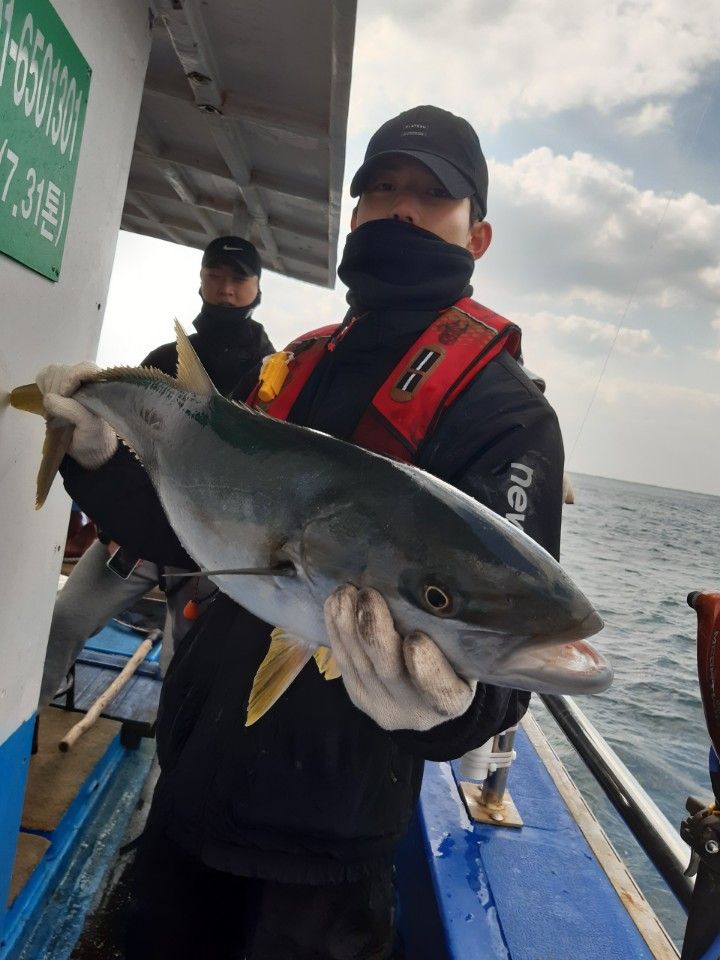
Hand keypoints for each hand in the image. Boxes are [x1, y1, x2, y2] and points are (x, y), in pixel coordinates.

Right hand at [36, 363, 116, 468]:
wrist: (89, 449)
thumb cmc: (95, 436)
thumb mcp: (89, 425)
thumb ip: (72, 410)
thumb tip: (49, 399)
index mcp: (100, 385)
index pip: (85, 368)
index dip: (71, 378)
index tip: (65, 394)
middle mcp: (86, 378)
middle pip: (63, 370)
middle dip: (57, 391)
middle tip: (59, 412)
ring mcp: (71, 381)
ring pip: (51, 373)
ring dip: (49, 392)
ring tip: (56, 411)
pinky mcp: (57, 386)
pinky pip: (43, 377)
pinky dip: (42, 389)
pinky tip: (50, 405)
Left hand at [324, 585, 475, 730]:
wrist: (429, 693)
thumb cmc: (454, 659)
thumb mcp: (466, 651)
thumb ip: (454, 634)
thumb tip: (437, 593)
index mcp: (453, 701)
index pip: (440, 691)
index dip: (427, 668)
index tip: (416, 639)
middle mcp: (416, 713)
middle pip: (390, 673)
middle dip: (375, 633)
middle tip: (368, 596)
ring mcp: (381, 706)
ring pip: (360, 665)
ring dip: (347, 626)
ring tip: (345, 593)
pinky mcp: (357, 696)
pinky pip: (343, 662)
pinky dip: (336, 630)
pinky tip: (334, 604)